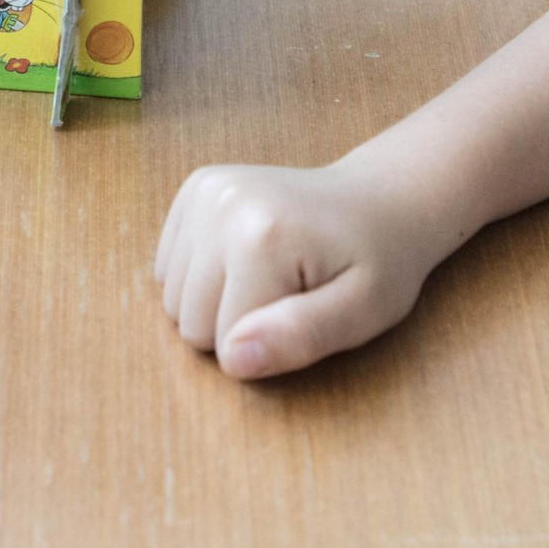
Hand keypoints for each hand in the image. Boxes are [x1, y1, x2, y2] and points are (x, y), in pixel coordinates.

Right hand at [155, 159, 442, 379]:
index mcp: (261, 236)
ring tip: (271, 276)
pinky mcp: (196, 188)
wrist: (380, 199)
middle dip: (238, 327)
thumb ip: (301, 337)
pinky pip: (167, 267)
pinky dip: (202, 277)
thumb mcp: (362, 313)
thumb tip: (233, 360)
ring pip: (172, 299)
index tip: (308, 312)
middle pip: (189, 323)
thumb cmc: (379, 263)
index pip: (225, 347)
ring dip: (217, 302)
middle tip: (290, 295)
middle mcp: (222, 205)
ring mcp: (206, 191)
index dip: (268, 346)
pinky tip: (245, 260)